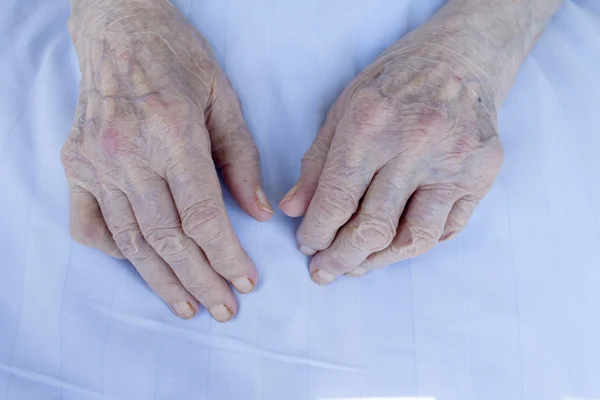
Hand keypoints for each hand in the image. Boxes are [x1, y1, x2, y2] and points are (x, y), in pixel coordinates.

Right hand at [62, 0, 272, 320]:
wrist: (119, 27)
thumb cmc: (178, 58)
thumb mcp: (224, 100)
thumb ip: (241, 161)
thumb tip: (258, 214)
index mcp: (172, 134)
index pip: (203, 216)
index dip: (227, 256)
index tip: (246, 282)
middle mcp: (128, 154)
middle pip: (168, 238)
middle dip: (200, 280)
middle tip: (223, 308)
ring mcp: (95, 162)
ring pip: (132, 240)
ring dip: (162, 279)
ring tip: (187, 306)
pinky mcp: (75, 164)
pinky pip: (88, 224)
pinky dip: (114, 250)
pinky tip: (140, 264)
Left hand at [279, 21, 505, 282]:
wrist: (460, 59)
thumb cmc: (393, 83)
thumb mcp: (343, 110)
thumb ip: (317, 163)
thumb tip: (293, 210)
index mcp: (372, 124)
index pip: (336, 200)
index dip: (315, 233)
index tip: (306, 246)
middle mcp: (415, 145)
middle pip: (372, 228)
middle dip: (340, 259)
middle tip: (324, 271)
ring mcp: (455, 162)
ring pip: (413, 240)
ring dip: (378, 262)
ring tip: (356, 266)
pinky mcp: (482, 174)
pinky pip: (447, 229)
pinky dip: (414, 245)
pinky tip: (393, 247)